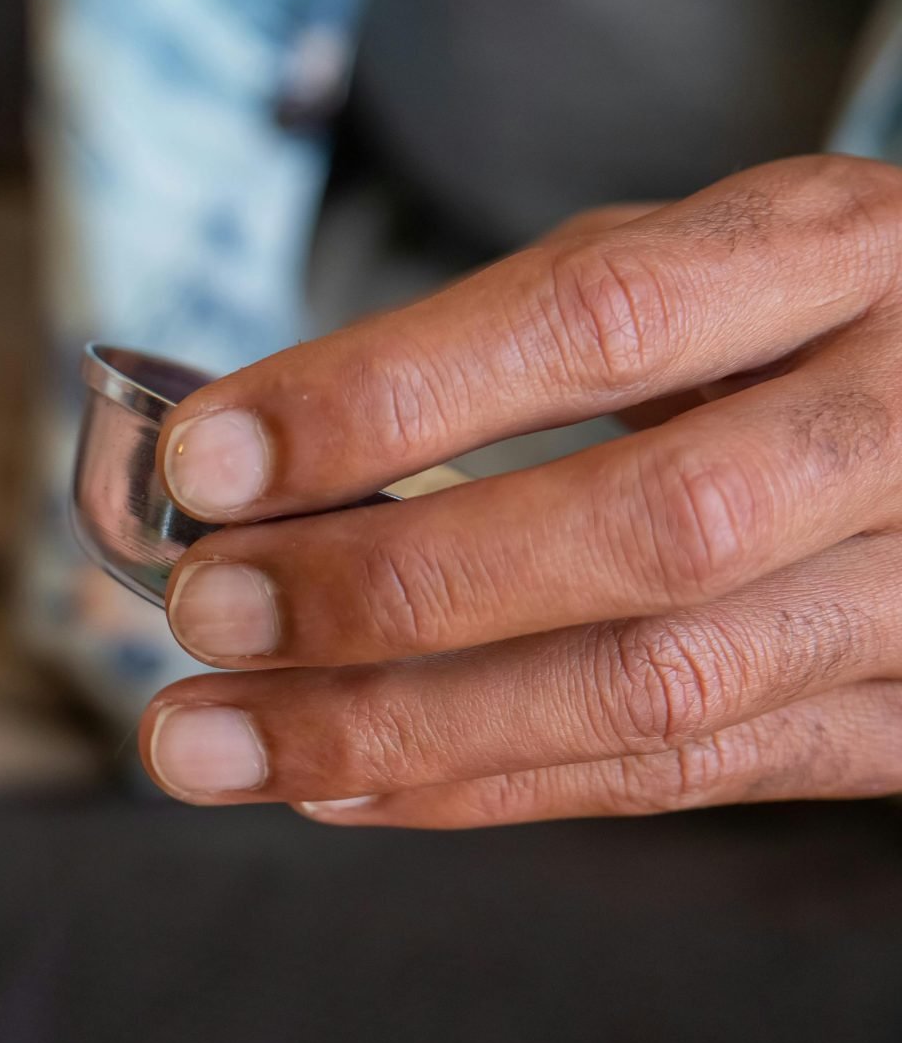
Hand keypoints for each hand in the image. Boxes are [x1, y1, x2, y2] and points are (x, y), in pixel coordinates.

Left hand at [137, 155, 901, 826]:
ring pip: (657, 689)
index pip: (600, 319)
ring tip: (211, 742)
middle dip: (387, 589)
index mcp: (843, 254)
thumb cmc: (815, 323)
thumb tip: (252, 467)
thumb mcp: (702, 265)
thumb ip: (514, 341)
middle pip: (646, 530)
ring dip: (398, 729)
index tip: (210, 460)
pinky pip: (685, 779)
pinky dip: (486, 789)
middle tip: (205, 614)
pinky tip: (337, 786)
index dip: (388, 398)